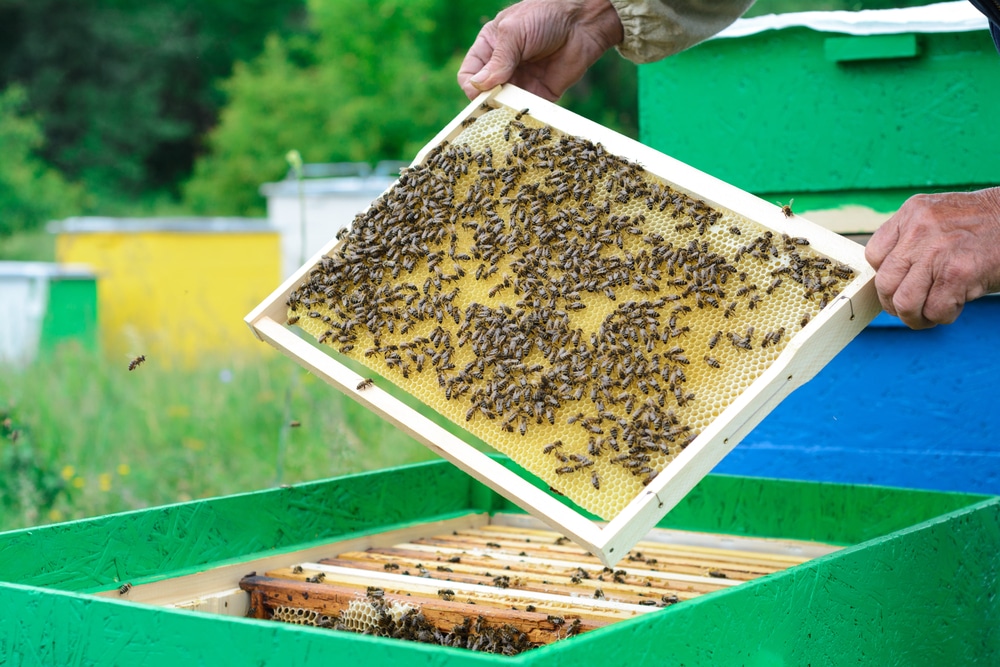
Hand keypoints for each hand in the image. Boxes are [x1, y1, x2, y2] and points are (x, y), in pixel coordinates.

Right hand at [457, 0, 623, 100]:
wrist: (582, 21)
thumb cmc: (544, 16)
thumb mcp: (514, 33)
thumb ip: (497, 60)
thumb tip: (478, 86)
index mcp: (489, 48)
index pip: (469, 74)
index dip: (472, 87)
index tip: (481, 94)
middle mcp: (502, 67)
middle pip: (485, 94)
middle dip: (487, 104)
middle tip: (495, 109)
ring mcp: (521, 82)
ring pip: (504, 106)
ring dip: (505, 113)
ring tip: (510, 114)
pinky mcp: (540, 93)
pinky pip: (527, 110)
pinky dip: (525, 116)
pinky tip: (526, 116)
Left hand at [865, 188, 999, 328]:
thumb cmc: (983, 227)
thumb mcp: (938, 218)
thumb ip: (911, 240)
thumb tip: (887, 281)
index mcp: (911, 213)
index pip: (873, 254)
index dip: (884, 277)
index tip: (897, 286)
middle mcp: (919, 229)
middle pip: (884, 282)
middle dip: (894, 305)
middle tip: (910, 310)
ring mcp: (937, 251)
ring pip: (904, 302)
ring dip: (914, 318)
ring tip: (929, 315)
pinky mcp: (958, 273)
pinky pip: (935, 310)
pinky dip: (943, 316)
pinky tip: (955, 306)